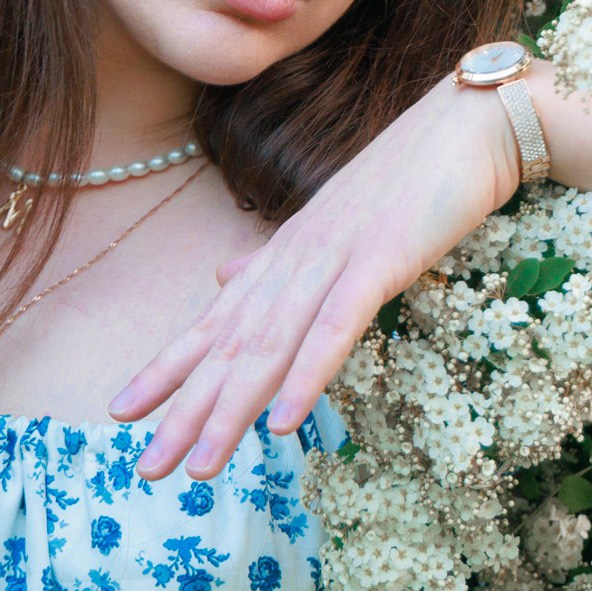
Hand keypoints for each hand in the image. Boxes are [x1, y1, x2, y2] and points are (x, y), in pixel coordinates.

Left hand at [106, 70, 524, 480]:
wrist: (468, 123)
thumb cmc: (412, 174)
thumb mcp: (336, 222)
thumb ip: (280, 258)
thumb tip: (223, 277)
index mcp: (286, 253)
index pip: (216, 320)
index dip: (168, 367)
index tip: (122, 411)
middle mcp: (296, 257)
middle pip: (231, 343)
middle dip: (186, 409)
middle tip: (145, 467)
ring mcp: (335, 257)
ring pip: (272, 344)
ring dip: (233, 408)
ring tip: (200, 466)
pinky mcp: (382, 259)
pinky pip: (337, 326)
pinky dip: (307, 374)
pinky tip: (282, 423)